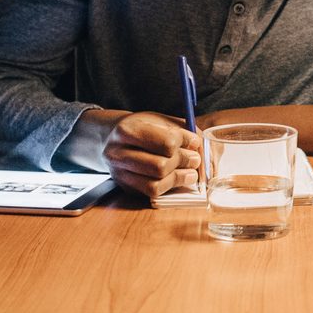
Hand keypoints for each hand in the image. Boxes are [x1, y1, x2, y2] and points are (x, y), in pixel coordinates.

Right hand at [76, 109, 201, 197]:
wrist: (112, 139)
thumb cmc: (141, 128)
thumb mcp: (160, 120)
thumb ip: (182, 131)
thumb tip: (200, 148)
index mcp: (127, 130)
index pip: (166, 142)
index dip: (186, 142)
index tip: (194, 141)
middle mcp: (117, 153)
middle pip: (160, 165)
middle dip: (184, 162)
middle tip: (195, 159)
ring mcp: (119, 173)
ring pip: (156, 182)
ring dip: (179, 178)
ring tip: (191, 172)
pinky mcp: (125, 187)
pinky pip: (152, 192)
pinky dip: (170, 187)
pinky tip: (179, 179)